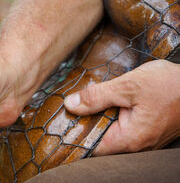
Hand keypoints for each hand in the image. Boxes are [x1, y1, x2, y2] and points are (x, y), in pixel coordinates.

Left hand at [64, 60, 179, 155]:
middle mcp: (135, 145)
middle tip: (75, 106)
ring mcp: (142, 140)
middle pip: (99, 141)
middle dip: (86, 123)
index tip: (64, 120)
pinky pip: (122, 129)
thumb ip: (97, 97)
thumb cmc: (169, 86)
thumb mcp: (128, 86)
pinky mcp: (145, 132)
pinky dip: (112, 117)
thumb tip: (71, 104)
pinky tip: (110, 104)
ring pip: (110, 134)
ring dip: (100, 119)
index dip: (76, 134)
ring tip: (91, 102)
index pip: (91, 147)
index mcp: (128, 139)